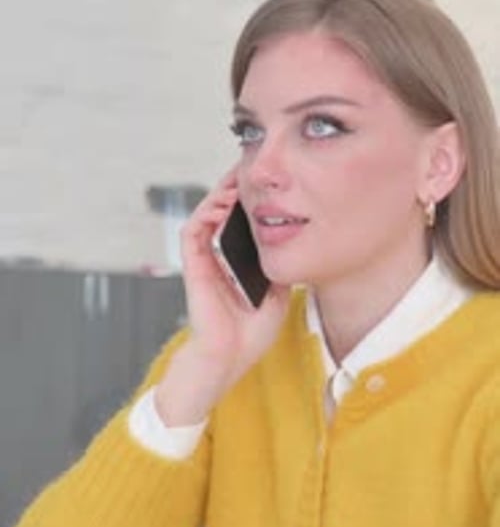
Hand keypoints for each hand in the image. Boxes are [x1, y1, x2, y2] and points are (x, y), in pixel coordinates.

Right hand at [155, 172, 289, 424]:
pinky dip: (205, 214)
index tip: (267, 184)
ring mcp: (205, 261)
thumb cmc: (252, 333)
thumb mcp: (279, 293)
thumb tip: (297, 245)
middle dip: (233, 188)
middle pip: (221, 212)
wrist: (232, 356)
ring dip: (218, 195)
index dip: (250, 200)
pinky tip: (222, 203)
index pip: (240, 221)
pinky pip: (193, 232)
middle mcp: (219, 257)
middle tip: (249, 170)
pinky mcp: (194, 267)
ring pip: (205, 215)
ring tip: (236, 181)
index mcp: (237, 262)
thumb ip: (281, 267)